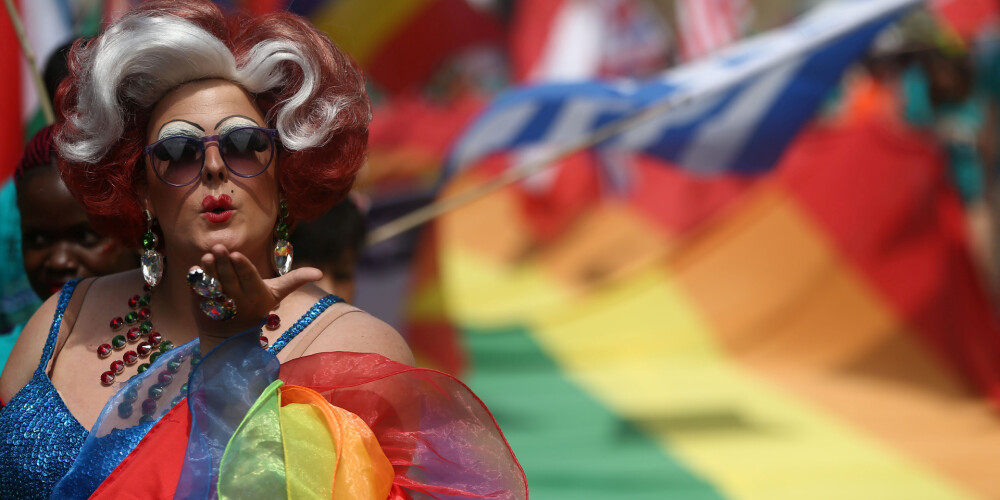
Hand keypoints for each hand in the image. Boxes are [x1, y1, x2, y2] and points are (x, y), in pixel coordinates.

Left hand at [198, 244, 321, 319]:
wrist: (230, 336)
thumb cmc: (256, 306)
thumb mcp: (277, 294)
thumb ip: (295, 280)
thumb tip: (320, 273)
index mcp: (256, 294)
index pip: (249, 278)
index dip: (243, 267)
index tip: (237, 254)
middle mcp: (238, 300)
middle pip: (230, 279)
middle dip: (224, 263)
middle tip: (218, 247)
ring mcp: (219, 304)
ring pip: (214, 285)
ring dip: (209, 271)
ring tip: (207, 257)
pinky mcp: (203, 307)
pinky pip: (200, 292)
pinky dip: (197, 282)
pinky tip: (195, 269)